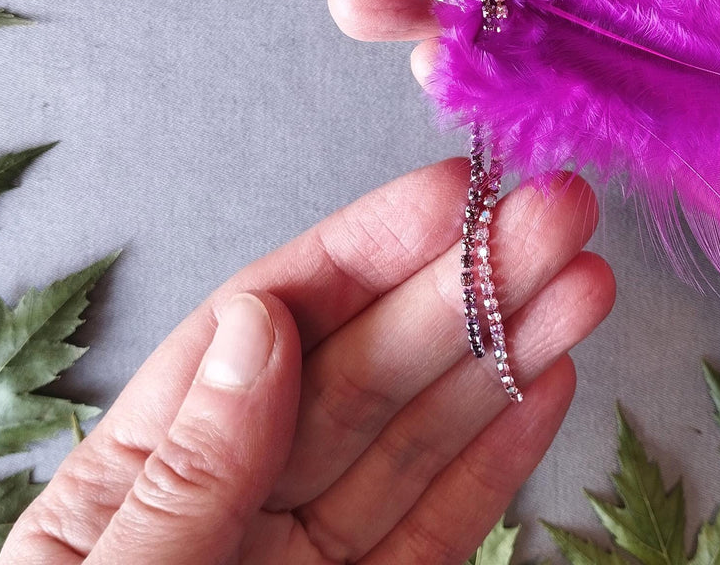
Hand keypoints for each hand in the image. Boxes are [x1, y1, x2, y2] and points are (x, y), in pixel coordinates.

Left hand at [0, 162, 612, 563]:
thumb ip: (187, 472)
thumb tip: (258, 326)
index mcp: (137, 483)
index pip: (262, 333)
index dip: (359, 255)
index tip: (447, 195)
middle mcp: (232, 507)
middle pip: (363, 372)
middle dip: (462, 284)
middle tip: (559, 211)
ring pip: (420, 439)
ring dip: (503, 350)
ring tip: (582, 278)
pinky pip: (442, 526)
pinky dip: (498, 454)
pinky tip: (546, 380)